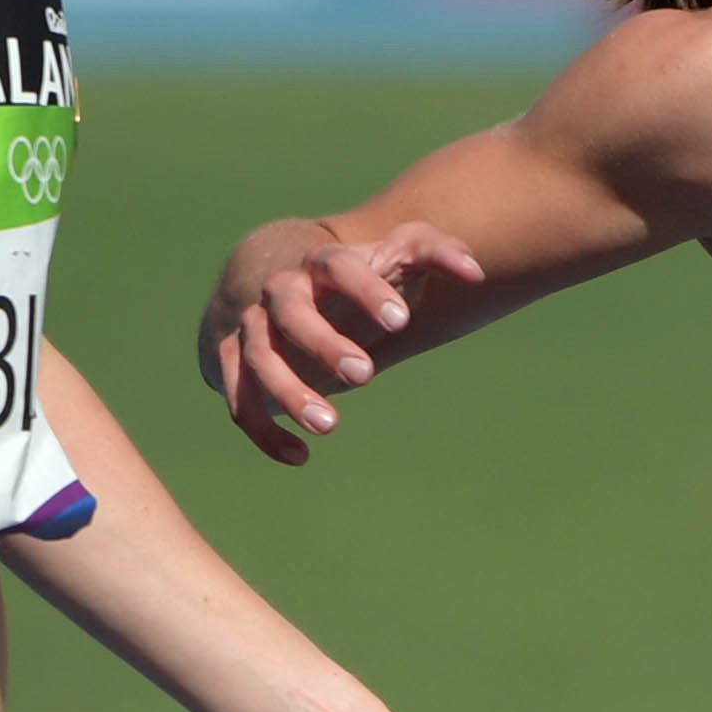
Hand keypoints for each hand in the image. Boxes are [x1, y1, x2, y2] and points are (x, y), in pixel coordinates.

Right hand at [205, 220, 482, 465]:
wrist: (297, 291)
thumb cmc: (364, 278)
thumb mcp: (400, 257)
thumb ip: (438, 253)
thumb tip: (475, 273)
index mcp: (323, 263)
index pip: (338, 265)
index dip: (366, 290)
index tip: (401, 321)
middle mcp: (282, 291)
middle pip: (290, 311)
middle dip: (323, 343)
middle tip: (365, 375)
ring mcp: (255, 326)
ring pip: (259, 357)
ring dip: (289, 392)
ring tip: (330, 426)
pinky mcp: (235, 363)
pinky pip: (240, 399)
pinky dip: (264, 431)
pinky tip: (300, 458)